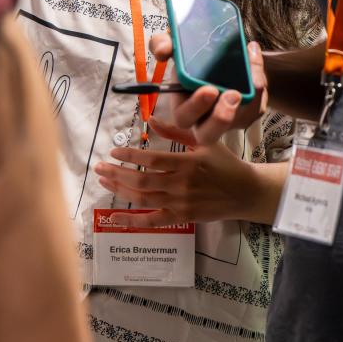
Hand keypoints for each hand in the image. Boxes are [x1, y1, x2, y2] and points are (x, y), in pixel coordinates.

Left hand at [93, 121, 272, 224]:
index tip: (113, 151)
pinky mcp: (182, 217)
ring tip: (102, 182)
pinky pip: (153, 221)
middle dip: (116, 174)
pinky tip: (114, 218)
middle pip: (142, 180)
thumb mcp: (203, 141)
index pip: (152, 159)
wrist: (244, 192)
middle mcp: (181, 184)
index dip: (130, 155)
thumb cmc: (224, 162)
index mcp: (187, 162)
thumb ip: (176, 132)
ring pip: (143, 199)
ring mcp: (180, 203)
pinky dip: (132, 221)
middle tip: (98, 167)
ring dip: (119, 191)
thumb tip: (151, 120)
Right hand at [148, 35, 266, 144]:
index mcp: (182, 104)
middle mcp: (203, 118)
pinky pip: (255, 109)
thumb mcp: (175, 45)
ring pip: (238, 123)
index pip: (183, 117)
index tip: (210, 89)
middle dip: (221, 118)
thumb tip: (163, 51)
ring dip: (247, 105)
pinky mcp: (247, 114)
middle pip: (208, 134)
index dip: (195, 107)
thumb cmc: (193, 56)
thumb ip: (162, 44)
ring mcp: (227, 119)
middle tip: (232, 95)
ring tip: (254, 81)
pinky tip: (256, 69)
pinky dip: (260, 91)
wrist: (221, 53)